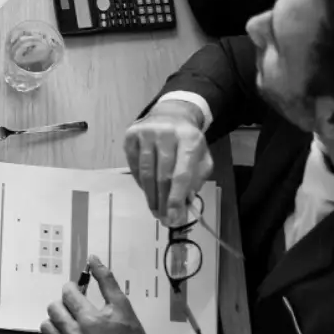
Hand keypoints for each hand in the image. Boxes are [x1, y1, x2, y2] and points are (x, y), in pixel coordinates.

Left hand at [37, 257, 162, 333]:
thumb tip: (92, 259)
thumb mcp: (121, 303)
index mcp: (90, 318)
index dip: (72, 288)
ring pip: (46, 327)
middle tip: (74, 307)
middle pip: (54, 309)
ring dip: (55, 321)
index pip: (67, 293)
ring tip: (68, 322)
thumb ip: (106, 280)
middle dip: (63, 303)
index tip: (77, 292)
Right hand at [122, 99, 212, 224]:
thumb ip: (197, 179)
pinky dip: (141, 182)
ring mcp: (146, 133)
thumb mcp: (202, 156)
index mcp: (190, 139)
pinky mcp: (131, 135)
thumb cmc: (188, 141)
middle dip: (163, 201)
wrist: (171, 114)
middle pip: (162, 175)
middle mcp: (167, 133)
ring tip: (155, 210)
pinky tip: (147, 191)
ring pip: (146, 172)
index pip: (181, 174)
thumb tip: (184, 203)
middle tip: (164, 219)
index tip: (174, 218)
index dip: (176, 198)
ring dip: (150, 195)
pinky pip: (134, 165)